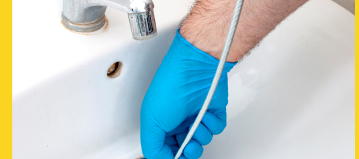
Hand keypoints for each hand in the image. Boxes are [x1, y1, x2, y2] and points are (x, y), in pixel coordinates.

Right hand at [140, 30, 235, 158]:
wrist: (194, 69)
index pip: (167, 149)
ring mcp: (196, 116)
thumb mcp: (151, 122)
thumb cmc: (170, 88)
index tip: (176, 157)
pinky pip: (217, 129)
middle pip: (186, 148)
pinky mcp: (213, 111)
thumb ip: (153, 147)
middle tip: (188, 146)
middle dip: (189, 151)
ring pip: (203, 140)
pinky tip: (206, 116)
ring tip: (197, 125)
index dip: (172, 156)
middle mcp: (179, 121)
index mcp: (162, 124)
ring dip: (201, 136)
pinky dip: (213, 126)